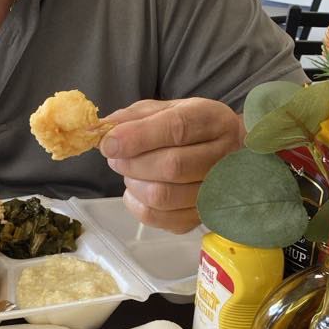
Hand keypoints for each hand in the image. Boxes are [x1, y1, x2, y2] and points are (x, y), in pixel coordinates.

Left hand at [99, 98, 243, 233]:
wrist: (224, 152)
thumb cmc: (191, 130)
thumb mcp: (166, 110)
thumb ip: (135, 117)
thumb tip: (104, 130)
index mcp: (214, 120)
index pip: (178, 128)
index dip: (139, 137)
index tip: (109, 144)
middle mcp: (223, 156)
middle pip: (172, 166)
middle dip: (132, 163)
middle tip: (115, 157)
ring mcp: (216, 191)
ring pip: (163, 196)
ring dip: (134, 184)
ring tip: (130, 172)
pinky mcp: (201, 217)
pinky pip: (160, 218)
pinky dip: (137, 205)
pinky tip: (138, 191)